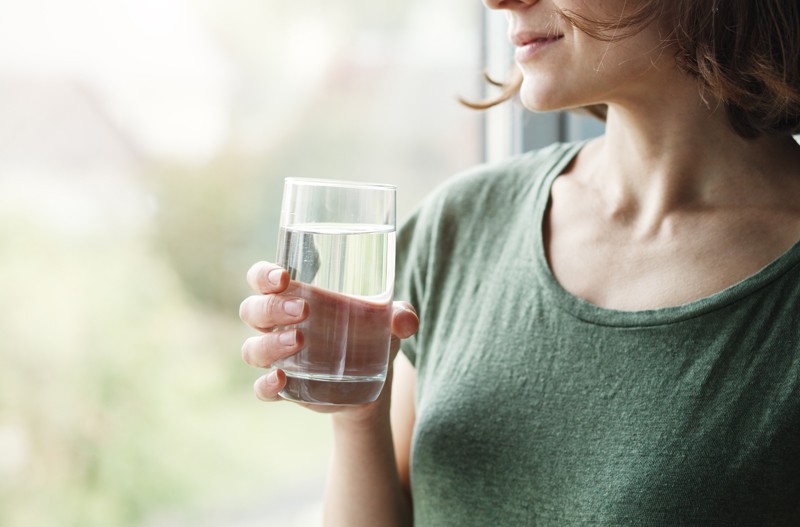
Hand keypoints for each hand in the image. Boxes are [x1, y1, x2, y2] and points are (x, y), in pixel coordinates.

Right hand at [239, 261, 417, 414]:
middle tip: (303, 310)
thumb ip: (400, 316)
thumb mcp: (388, 322)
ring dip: (269, 344)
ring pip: (252, 348)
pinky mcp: (284, 388)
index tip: (283, 276)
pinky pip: (261, 388)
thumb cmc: (372, 335)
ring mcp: (277, 358)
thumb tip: (406, 321)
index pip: (261, 278)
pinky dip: (266, 385)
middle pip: (253, 310)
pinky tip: (281, 380)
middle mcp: (277, 324)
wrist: (374, 383)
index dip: (263, 274)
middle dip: (272, 307)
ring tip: (297, 342)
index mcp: (293, 295)